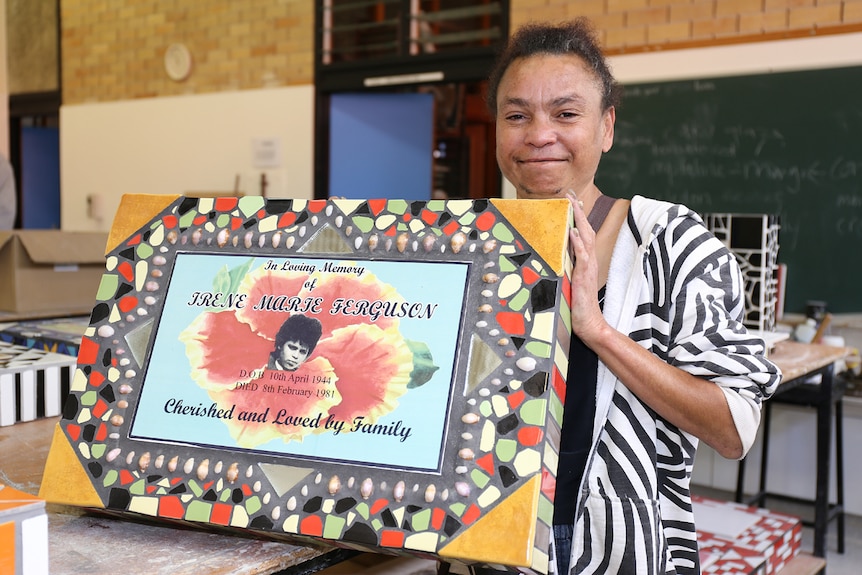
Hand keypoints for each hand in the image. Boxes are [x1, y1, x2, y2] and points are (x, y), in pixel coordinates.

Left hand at [566, 191, 605, 343]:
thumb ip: (565, 267)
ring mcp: (588, 268)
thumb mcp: (569, 281)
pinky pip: (582, 256)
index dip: (578, 216)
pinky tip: (574, 232)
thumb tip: (555, 256)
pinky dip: (579, 243)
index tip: (571, 200)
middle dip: (578, 211)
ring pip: (586, 238)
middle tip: (571, 195)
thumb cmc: (576, 304)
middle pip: (586, 230)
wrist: (588, 322)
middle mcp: (588, 261)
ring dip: (579, 221)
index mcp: (585, 261)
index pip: (583, 233)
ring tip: (572, 205)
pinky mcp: (584, 277)